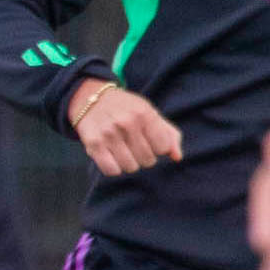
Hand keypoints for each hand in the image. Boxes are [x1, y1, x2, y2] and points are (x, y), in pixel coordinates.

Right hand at [67, 79, 183, 176]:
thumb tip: (177, 157)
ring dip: (129, 163)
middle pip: (147, 160)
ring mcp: (109, 134)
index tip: (149, 140)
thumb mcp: (151, 114)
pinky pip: (112, 170)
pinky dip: (114, 168)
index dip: (158, 148)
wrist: (92, 99)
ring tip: (123, 151)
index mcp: (144, 113)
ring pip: (130, 167)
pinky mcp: (93, 144)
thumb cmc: (127, 109)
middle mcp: (127, 123)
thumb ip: (169, 135)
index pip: (162, 148)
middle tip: (135, 146)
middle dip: (144, 157)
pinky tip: (112, 157)